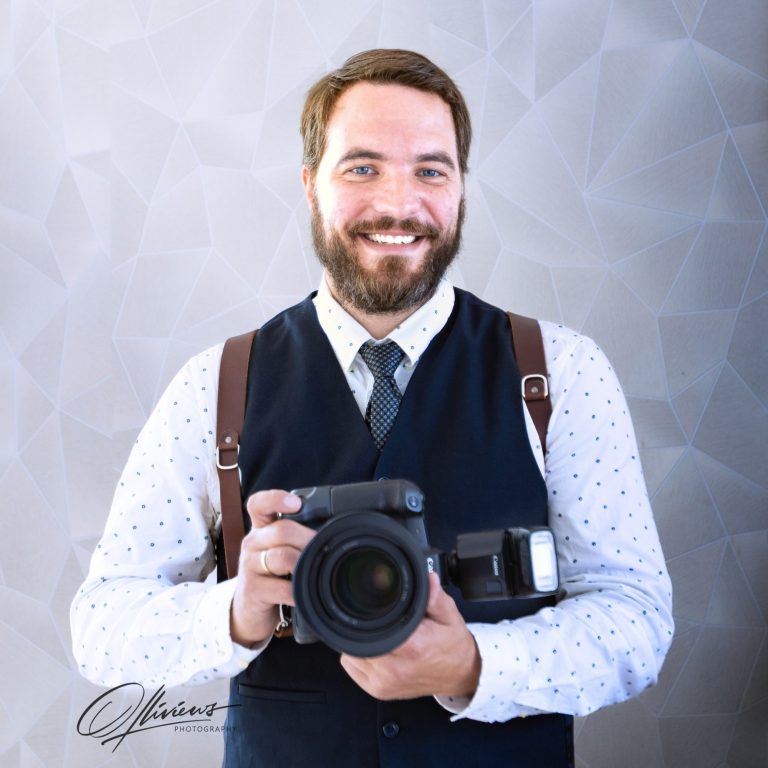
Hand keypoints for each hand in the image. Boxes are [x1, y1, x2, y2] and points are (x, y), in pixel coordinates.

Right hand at [230, 490, 314, 646]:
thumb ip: (297, 538)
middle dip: (308, 539)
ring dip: (304, 564)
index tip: (296, 503)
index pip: (259, 504)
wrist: (249, 611)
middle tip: (325, 548)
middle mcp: (252, 543)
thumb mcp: (280, 551)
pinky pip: (282, 588)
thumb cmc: (272, 576)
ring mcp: (249, 566)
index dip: (276, 499)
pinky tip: (304, 594)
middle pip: (282, 530)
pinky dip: (298, 592)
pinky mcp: (252, 590)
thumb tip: (333, 531)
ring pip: (282, 556)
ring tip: (314, 571)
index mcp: (261, 529)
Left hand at [340, 572, 480, 700]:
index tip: (378, 608)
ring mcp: (385, 683)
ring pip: (351, 653)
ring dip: (361, 642)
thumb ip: (435, 596)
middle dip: (367, 627)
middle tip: (385, 622)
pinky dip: (357, 657)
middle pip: (360, 639)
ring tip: (383, 636)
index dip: (373, 614)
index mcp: (412, 647)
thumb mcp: (449, 615)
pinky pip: (351, 668)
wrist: (460, 674)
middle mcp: (396, 668)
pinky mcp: (378, 691)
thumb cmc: (453, 646)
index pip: (376, 628)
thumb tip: (427, 579)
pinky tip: (375, 650)